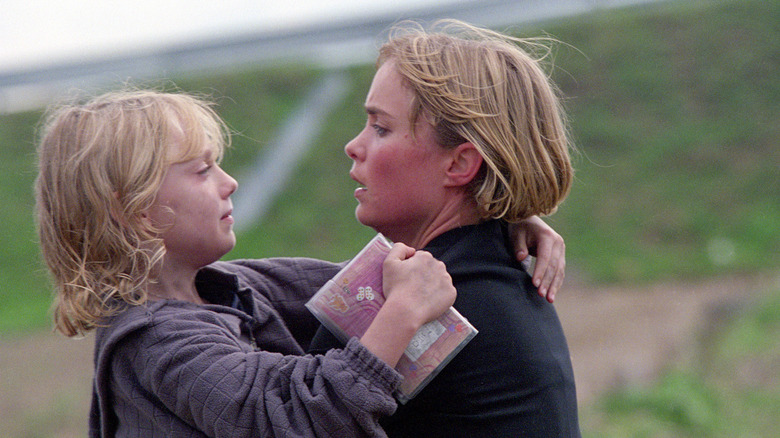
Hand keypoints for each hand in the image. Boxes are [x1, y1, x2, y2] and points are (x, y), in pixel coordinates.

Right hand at [360, 243, 455, 366]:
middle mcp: (439, 265)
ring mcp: (447, 280)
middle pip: (431, 268)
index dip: (411, 268)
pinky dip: (439, 296)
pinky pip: (446, 293)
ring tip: (420, 295)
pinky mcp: (451, 294)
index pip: (420, 259)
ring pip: (440, 279)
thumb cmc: (396, 288)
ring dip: (432, 284)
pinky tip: (428, 301)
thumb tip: (411, 250)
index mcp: (425, 257)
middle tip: (413, 288)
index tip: (406, 278)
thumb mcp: (389, 262)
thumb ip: (399, 248)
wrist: (405, 312)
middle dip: (424, 275)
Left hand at [511, 216, 564, 302]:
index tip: (534, 284)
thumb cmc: (520, 228)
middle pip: (554, 266)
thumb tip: (521, 257)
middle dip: (547, 281)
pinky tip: (552, 294)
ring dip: (554, 286)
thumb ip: (519, 246)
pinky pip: (560, 272)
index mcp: (547, 236)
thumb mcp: (516, 234)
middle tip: (541, 295)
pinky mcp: (561, 256)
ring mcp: (561, 250)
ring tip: (549, 299)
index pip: (545, 257)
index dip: (540, 271)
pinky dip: (556, 283)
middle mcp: (558, 243)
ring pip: (559, 271)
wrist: (529, 221)